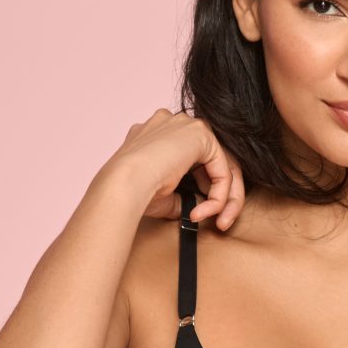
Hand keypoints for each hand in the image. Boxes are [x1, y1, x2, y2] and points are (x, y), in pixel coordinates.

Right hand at [101, 106, 245, 230]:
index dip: (203, 190)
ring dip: (224, 198)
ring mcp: (187, 126)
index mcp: (160, 135)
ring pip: (222, 165)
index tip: (199, 215)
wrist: (123, 185)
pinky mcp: (200, 134)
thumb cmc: (133, 191)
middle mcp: (175, 125)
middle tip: (221, 223)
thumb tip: (203, 204)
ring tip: (218, 221)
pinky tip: (208, 210)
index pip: (194, 162)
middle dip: (220, 196)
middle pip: (213, 162)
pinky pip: (223, 168)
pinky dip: (220, 194)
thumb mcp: (165, 194)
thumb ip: (185, 194)